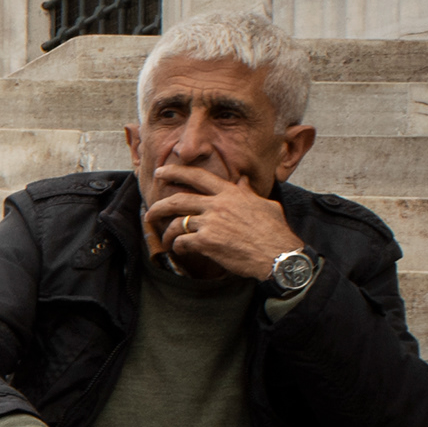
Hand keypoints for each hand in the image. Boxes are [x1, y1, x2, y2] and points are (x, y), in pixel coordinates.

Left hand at [141, 163, 302, 283]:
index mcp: (231, 193)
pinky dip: (178, 247)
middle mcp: (218, 205)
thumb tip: (242, 180)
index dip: (176, 172)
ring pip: (176, 224)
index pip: (199, 177)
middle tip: (149, 211)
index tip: (160, 172)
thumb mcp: (264, 204)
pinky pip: (182, 242)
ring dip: (167, 233)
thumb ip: (248, 192)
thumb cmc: (274, 231)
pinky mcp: (207, 242)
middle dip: (159, 205)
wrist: (278, 254)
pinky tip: (180, 251)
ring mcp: (211, 223)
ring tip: (165, 239)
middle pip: (178, 200)